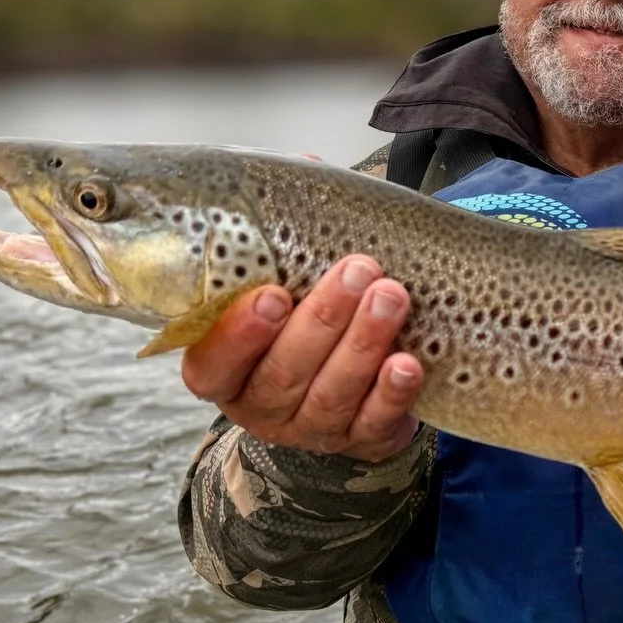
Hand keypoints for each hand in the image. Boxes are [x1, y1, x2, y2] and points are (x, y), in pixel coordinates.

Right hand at [180, 255, 422, 461]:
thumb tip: (297, 181)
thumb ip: (278, 255)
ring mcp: (311, 429)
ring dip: (363, 343)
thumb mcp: (280, 292)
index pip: (214, 364)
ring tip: (390, 298)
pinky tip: (407, 363)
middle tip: (357, 271)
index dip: (239, 335)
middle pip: (284, 373)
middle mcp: (262, 407)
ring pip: (332, 394)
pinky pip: (375, 421)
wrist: (351, 385)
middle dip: (323, 319)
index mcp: (225, 372)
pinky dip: (392, 392)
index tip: (273, 295)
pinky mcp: (361, 441)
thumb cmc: (303, 321)